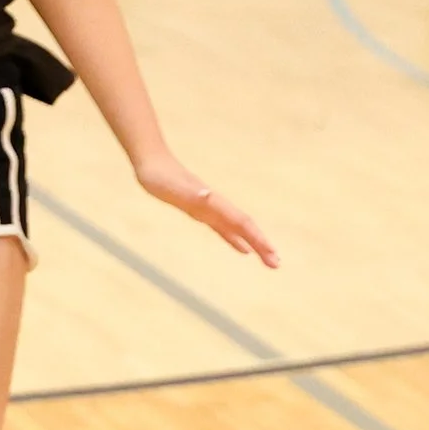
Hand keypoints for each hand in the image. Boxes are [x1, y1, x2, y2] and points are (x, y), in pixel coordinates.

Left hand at [135, 153, 279, 266]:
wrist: (152, 163)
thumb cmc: (160, 177)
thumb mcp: (173, 187)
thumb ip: (191, 191)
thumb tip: (207, 194)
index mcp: (214, 203)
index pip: (242, 223)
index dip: (256, 238)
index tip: (272, 254)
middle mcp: (216, 206)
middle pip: (245, 228)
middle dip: (261, 245)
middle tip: (277, 265)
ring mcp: (210, 209)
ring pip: (238, 230)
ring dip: (254, 245)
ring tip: (268, 260)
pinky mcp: (200, 211)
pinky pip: (223, 229)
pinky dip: (234, 240)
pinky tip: (242, 249)